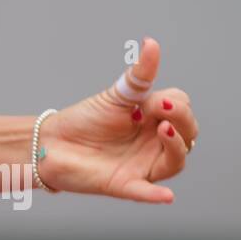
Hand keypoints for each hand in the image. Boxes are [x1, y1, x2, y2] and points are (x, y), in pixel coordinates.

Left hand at [37, 37, 198, 202]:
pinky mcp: (126, 184)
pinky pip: (147, 193)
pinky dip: (156, 195)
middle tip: (161, 108)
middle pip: (188, 135)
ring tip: (163, 129)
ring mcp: (143, 165)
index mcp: (155, 119)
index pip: (183, 109)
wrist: (52, 141)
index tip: (156, 96)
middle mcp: (155, 143)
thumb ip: (139, 75)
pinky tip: (165, 195)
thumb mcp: (115, 95)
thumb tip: (152, 44)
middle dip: (182, 120)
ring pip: (176, 161)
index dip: (176, 103)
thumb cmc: (86, 119)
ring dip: (176, 146)